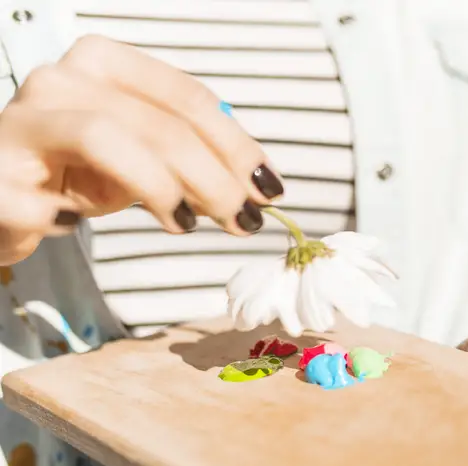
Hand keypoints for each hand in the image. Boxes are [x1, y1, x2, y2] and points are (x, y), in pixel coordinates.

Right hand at [0, 35, 284, 265]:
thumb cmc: (75, 175)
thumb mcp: (142, 160)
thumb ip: (193, 163)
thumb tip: (255, 188)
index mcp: (102, 64)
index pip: (186, 97)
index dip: (236, 144)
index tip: (268, 188)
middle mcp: (59, 81)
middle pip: (159, 123)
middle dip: (215, 178)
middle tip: (244, 219)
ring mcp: (21, 123)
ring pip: (106, 137)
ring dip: (161, 188)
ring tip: (184, 224)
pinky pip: (47, 199)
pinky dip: (73, 217)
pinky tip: (79, 224)